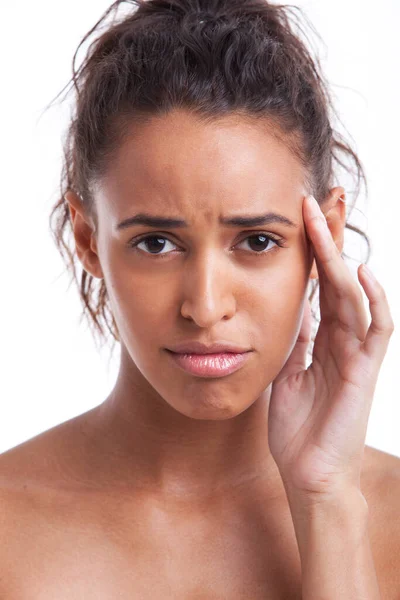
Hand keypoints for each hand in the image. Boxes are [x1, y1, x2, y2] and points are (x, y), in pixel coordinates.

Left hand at [268, 194, 394, 499]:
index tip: (300, 218)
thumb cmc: (297, 429)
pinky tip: (360, 271)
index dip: (314, 252)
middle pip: (339, 279)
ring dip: (341, 257)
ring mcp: (356, 353)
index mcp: (323, 339)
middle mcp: (343, 340)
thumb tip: (296, 308)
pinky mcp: (365, 372)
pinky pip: (376, 329)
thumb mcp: (287, 374)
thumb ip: (297, 341)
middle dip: (330, 240)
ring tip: (327, 220)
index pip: (321, 285)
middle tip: (320, 199)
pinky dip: (373, 300)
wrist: (308, 475)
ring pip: (354, 294)